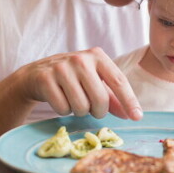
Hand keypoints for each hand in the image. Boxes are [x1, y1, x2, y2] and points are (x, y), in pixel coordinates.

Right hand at [20, 47, 142, 120]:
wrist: (36, 74)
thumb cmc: (72, 78)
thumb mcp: (94, 81)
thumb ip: (113, 97)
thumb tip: (131, 114)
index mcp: (97, 56)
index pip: (119, 80)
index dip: (129, 101)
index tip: (137, 117)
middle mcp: (80, 59)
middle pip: (100, 99)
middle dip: (98, 111)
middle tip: (91, 108)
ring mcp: (61, 68)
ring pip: (81, 107)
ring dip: (79, 111)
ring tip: (74, 101)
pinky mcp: (45, 79)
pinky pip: (63, 108)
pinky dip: (63, 110)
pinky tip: (60, 99)